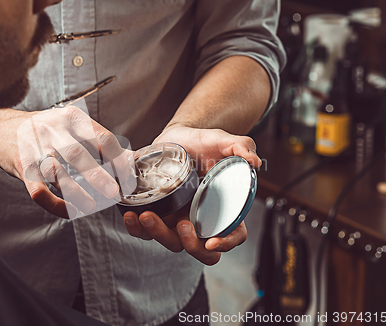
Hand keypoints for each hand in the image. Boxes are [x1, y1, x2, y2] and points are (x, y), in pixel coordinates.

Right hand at [0, 106, 133, 217]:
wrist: (1, 130)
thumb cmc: (45, 130)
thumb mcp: (72, 125)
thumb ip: (99, 140)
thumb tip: (132, 158)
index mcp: (71, 118)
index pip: (102, 138)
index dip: (118, 160)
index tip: (128, 177)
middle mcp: (52, 131)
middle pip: (79, 155)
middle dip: (99, 176)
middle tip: (114, 193)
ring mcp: (35, 150)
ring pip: (57, 174)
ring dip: (78, 193)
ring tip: (92, 206)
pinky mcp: (23, 169)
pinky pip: (39, 191)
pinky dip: (56, 204)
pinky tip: (70, 211)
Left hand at [123, 125, 260, 264]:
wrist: (177, 137)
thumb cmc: (203, 143)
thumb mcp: (222, 141)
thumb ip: (241, 147)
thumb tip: (254, 161)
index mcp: (223, 208)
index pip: (233, 235)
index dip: (226, 243)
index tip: (212, 241)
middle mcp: (201, 219)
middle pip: (200, 248)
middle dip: (190, 245)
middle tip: (182, 225)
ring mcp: (177, 219)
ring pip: (170, 241)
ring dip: (157, 234)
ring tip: (147, 215)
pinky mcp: (157, 214)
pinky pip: (146, 231)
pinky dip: (137, 229)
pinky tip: (131, 215)